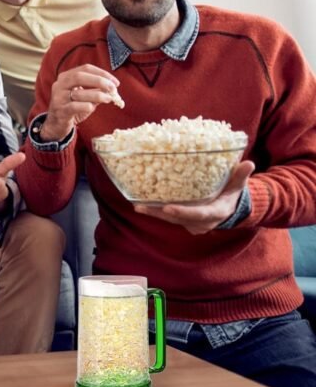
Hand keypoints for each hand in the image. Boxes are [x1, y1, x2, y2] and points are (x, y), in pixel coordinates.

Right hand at [41, 64, 120, 141]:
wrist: (56, 125)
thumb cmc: (72, 108)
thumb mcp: (84, 97)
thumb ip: (96, 91)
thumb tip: (112, 89)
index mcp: (66, 77)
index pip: (85, 69)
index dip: (102, 73)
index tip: (115, 82)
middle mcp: (60, 85)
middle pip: (79, 76)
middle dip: (99, 81)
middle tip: (113, 88)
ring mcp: (58, 98)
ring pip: (78, 93)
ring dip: (97, 95)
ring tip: (108, 99)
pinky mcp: (60, 111)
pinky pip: (75, 107)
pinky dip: (86, 106)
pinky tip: (92, 108)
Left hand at [134, 160, 255, 234]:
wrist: (230, 209)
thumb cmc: (232, 194)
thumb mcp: (237, 185)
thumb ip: (240, 175)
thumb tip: (248, 163)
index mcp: (215, 213)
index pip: (198, 214)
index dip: (183, 212)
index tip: (168, 208)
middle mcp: (202, 222)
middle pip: (178, 219)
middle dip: (160, 213)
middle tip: (142, 206)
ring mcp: (191, 223)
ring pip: (170, 219)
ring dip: (154, 213)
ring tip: (137, 206)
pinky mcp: (184, 222)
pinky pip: (169, 218)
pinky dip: (156, 211)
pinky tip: (140, 205)